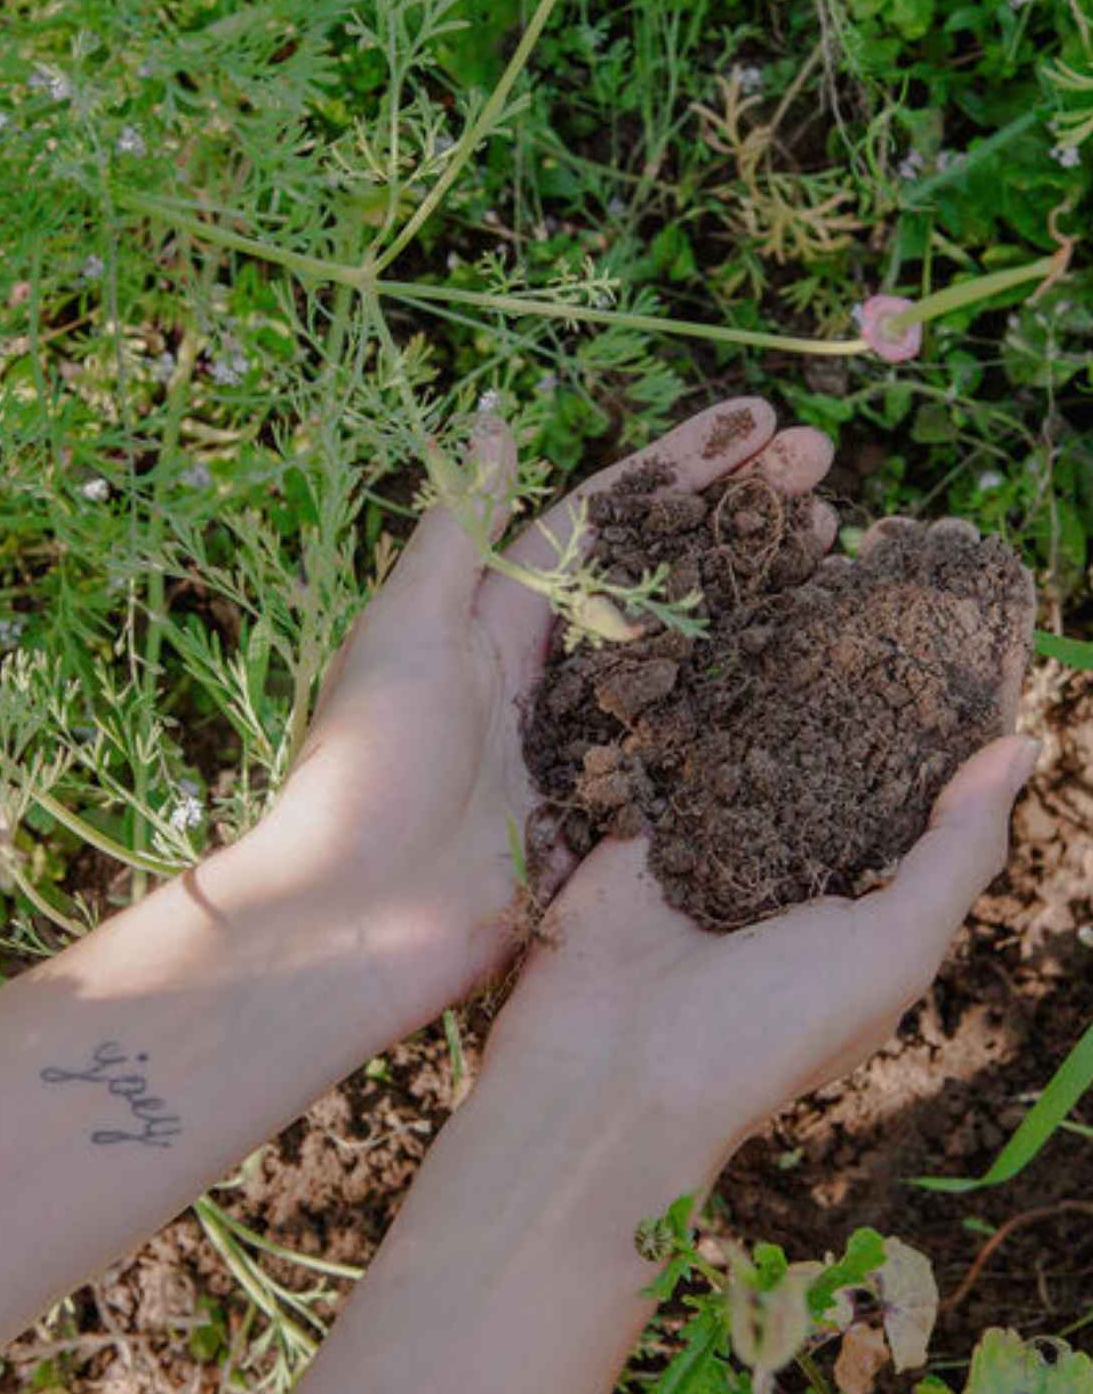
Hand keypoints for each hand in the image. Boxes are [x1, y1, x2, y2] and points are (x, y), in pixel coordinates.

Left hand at [243, 397, 836, 1018]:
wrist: (357, 922)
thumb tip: (493, 417)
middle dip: (739, 511)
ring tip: (838, 537)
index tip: (757, 420)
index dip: (679, 466)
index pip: (604, 518)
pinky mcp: (608, 815)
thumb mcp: (406, 630)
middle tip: (825, 463)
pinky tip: (813, 663)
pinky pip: (689, 747)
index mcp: (495, 617)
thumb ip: (459, 528)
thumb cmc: (368, 766)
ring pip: (691, 650)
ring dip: (758, 589)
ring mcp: (584, 742)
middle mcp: (546, 672)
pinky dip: (748, 702)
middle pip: (661, 572)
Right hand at [477, 517, 1038, 1156]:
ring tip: (787, 552)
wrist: (606, 1072)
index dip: (933, 702)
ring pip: (745, 720)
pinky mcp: (631, 812)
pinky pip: (666, 732)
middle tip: (861, 557)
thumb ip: (954, 850)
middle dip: (846, 658)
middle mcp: (784, 853)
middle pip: (825, 735)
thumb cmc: (768, 1028)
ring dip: (764, 652)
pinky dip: (681, 676)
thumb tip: (1019, 746)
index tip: (948, 613)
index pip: (908, 778)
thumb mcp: (892, 947)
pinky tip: (697, 601)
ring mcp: (703, 829)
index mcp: (858, 893)